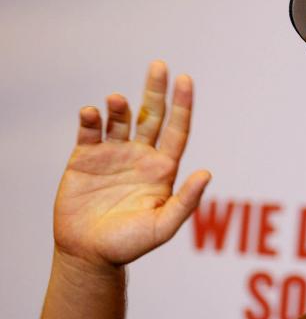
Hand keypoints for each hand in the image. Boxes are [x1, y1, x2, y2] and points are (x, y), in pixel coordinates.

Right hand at [53, 61, 210, 266]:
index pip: (177, 130)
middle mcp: (140, 156)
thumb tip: (208, 173)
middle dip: (155, 90)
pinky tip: (91, 113)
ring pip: (119, 119)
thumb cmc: (129, 244)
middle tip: (158, 65)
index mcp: (163, 168)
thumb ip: (186, 201)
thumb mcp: (163, 225)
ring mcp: (112, 154)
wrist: (89, 253)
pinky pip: (89, 130)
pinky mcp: (85, 157)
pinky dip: (90, 118)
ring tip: (116, 100)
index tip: (185, 79)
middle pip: (151, 115)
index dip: (182, 105)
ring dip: (119, 106)